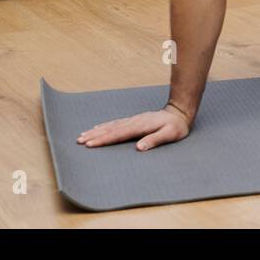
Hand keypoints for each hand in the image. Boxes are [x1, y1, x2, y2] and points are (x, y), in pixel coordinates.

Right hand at [76, 106, 190, 151]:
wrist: (179, 112)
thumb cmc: (176, 126)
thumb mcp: (170, 134)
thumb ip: (155, 140)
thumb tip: (139, 148)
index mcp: (140, 126)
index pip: (119, 134)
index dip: (104, 139)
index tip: (90, 144)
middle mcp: (134, 122)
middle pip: (111, 129)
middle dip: (95, 135)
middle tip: (79, 140)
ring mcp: (133, 120)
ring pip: (111, 125)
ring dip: (97, 130)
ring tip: (83, 135)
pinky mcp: (133, 120)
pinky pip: (115, 123)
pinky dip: (104, 126)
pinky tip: (98, 128)